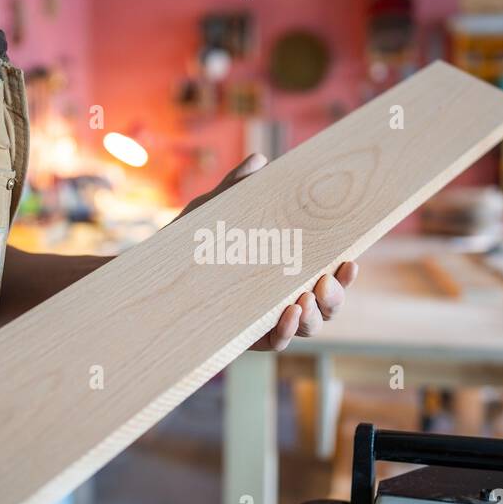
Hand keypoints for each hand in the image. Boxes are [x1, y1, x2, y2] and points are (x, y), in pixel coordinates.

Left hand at [180, 154, 359, 352]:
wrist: (152, 274)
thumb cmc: (190, 242)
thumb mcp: (214, 211)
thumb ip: (237, 188)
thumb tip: (259, 161)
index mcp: (286, 268)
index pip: (326, 273)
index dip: (344, 273)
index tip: (350, 260)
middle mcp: (283, 296)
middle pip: (326, 307)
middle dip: (334, 297)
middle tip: (325, 283)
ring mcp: (266, 319)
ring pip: (308, 326)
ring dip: (314, 315)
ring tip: (306, 299)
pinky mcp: (246, 337)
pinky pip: (276, 342)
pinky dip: (286, 330)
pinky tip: (288, 313)